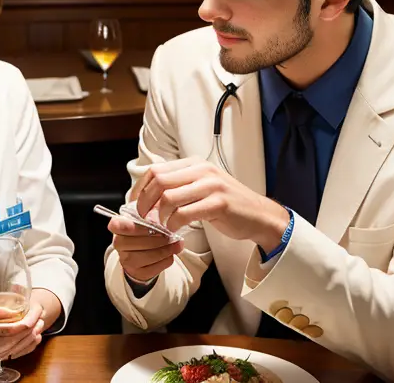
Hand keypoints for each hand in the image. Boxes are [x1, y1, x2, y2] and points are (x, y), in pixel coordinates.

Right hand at [0, 304, 42, 370]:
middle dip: (23, 333)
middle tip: (36, 326)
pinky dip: (7, 353)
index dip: (18, 322)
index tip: (31, 317)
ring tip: (31, 335)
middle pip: (2, 338)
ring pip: (0, 350)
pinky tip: (16, 346)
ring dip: (18, 343)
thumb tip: (12, 311)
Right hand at [109, 217, 184, 282]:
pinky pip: (153, 268)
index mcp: (118, 226)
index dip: (132, 226)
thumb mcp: (143, 217)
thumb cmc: (143, 230)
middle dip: (156, 238)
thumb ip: (149, 213)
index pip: (117, 225)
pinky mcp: (137, 272)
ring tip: (176, 243)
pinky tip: (171, 252)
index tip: (148, 224)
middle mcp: (119, 244)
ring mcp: (126, 260)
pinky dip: (165, 260)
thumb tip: (164, 211)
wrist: (141, 251)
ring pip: (145, 256)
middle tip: (170, 234)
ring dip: (164, 249)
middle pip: (135, 242)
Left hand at [134, 157, 288, 251]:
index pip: (156, 170)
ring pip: (169, 197)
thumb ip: (178, 187)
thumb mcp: (201, 187)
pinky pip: (185, 213)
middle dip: (145, 202)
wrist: (258, 215)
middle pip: (159, 181)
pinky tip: (175, 229)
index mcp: (194, 163)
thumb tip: (147, 197)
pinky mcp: (218, 203)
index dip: (141, 189)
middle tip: (145, 218)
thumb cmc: (226, 204)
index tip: (136, 204)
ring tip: (163, 225)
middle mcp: (202, 170)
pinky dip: (174, 224)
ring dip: (160, 215)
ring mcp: (211, 185)